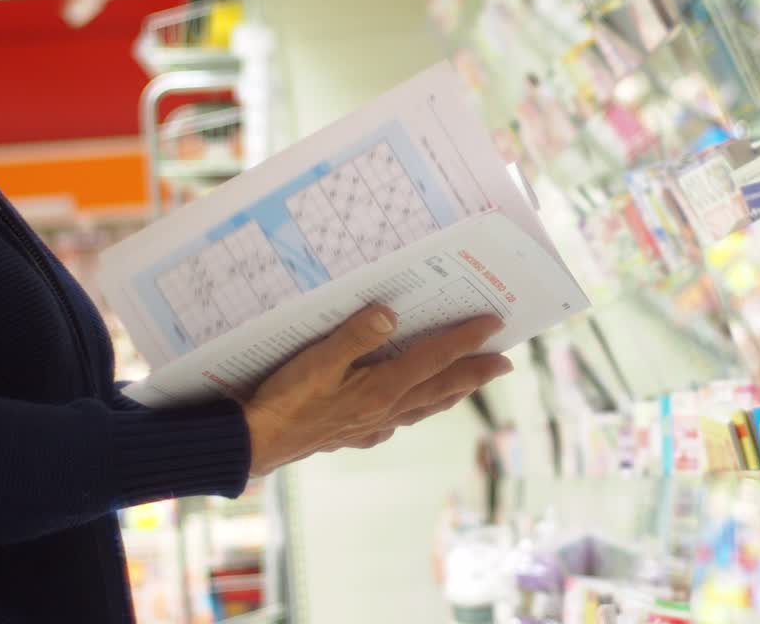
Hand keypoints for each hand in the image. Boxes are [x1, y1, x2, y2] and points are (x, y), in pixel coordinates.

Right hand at [242, 304, 512, 475]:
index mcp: (382, 388)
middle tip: (505, 364)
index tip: (495, 325)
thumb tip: (390, 315)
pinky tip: (407, 412)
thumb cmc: (283, 400)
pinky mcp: (351, 434)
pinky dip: (413, 412)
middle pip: (441, 387)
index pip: (435, 359)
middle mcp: (385, 410)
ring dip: (451, 393)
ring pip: (423, 407)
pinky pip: (396, 421)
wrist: (255, 444)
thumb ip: (355, 336)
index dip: (466, 340)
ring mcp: (370, 426)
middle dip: (475, 373)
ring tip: (470, 384)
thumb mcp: (317, 360)